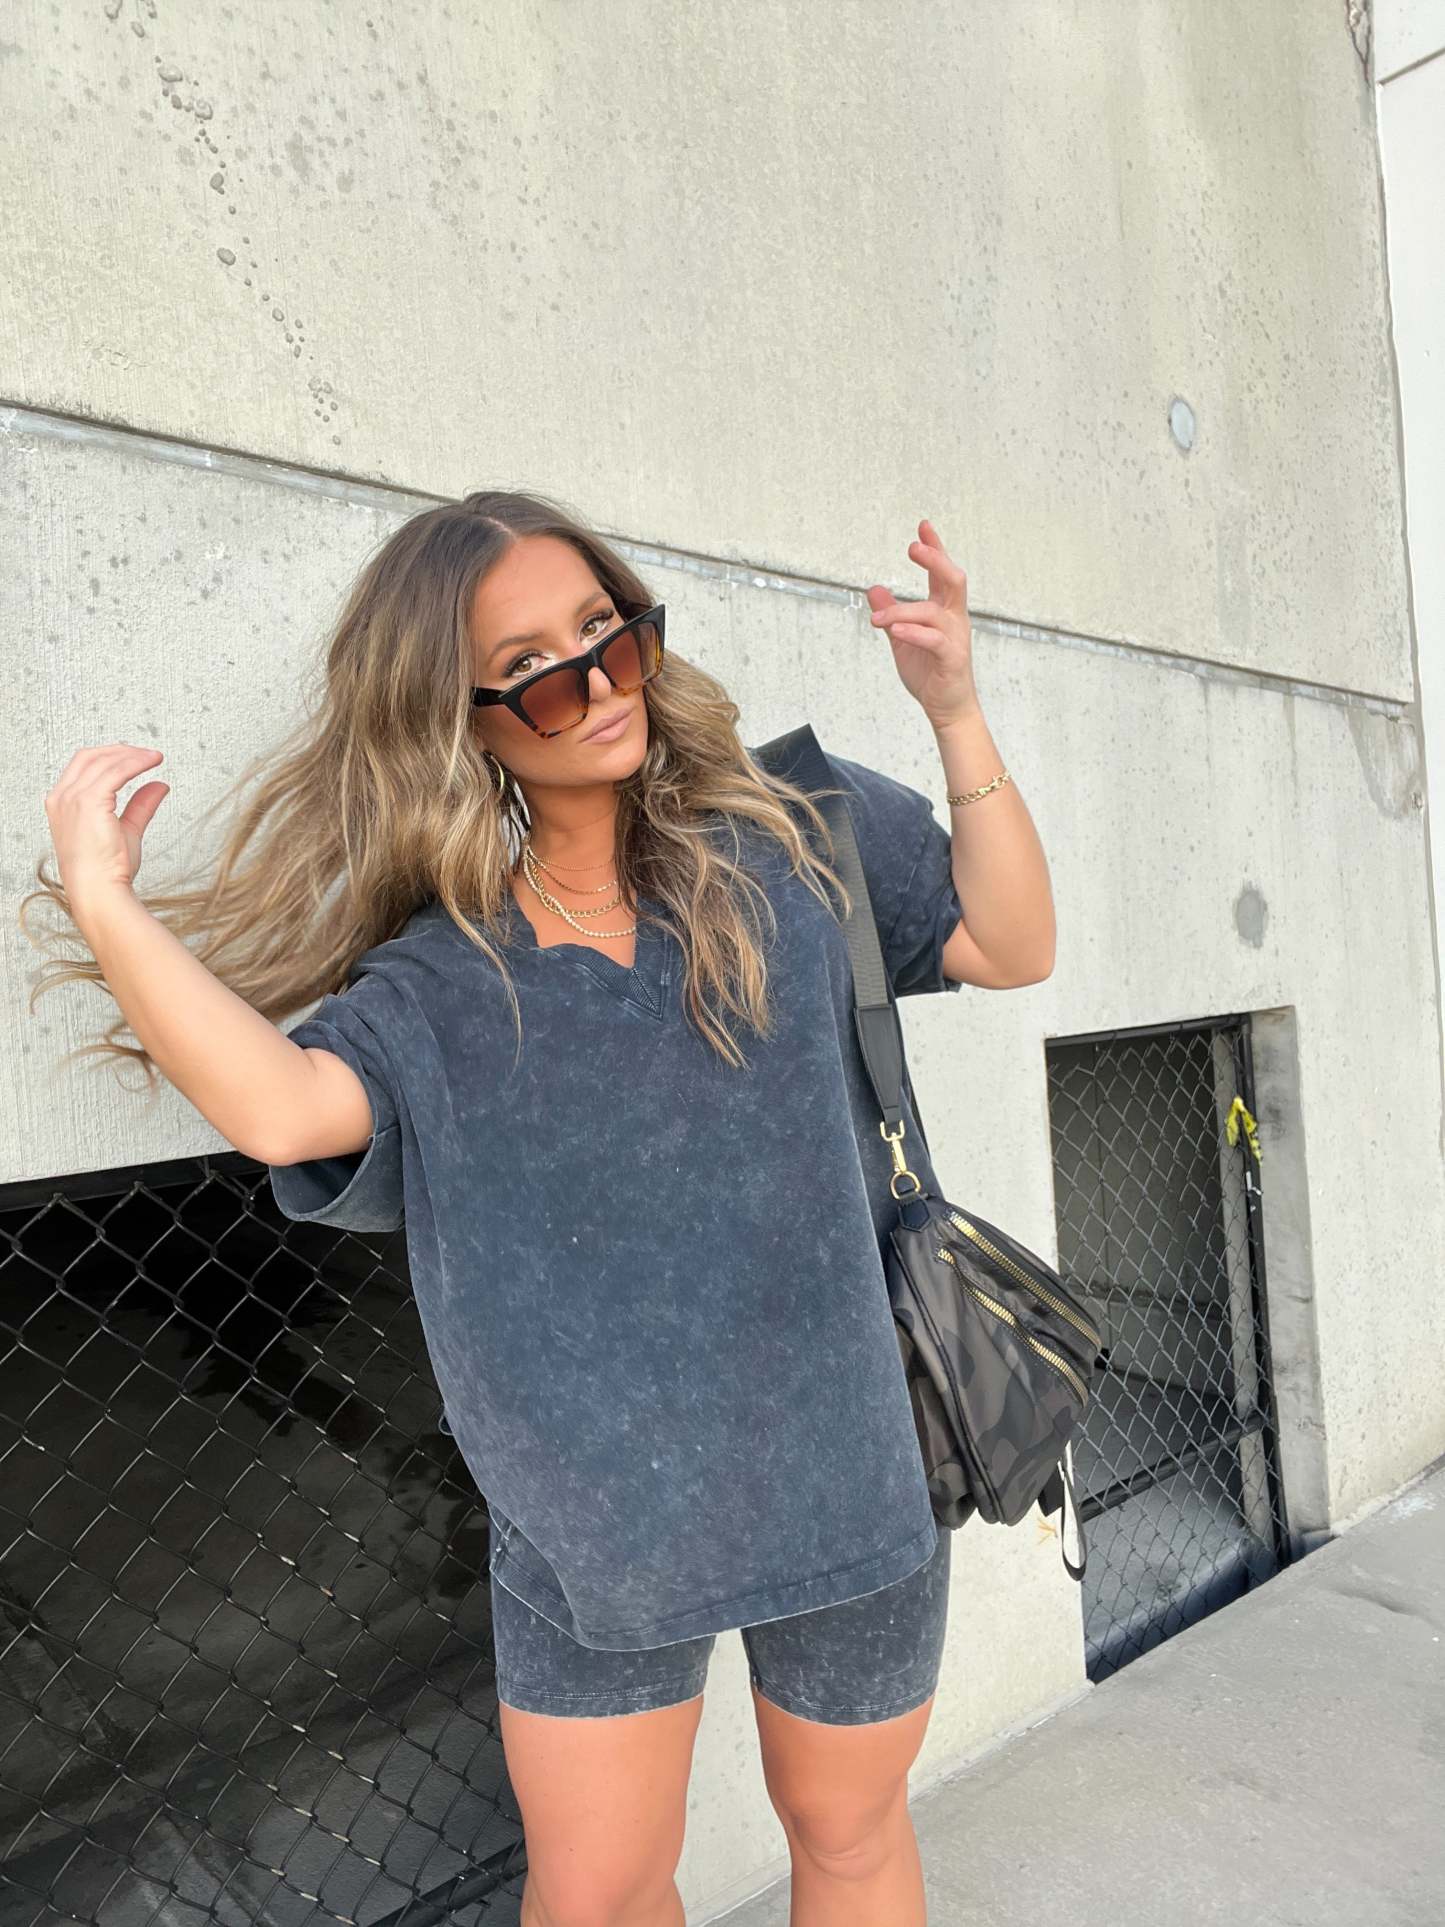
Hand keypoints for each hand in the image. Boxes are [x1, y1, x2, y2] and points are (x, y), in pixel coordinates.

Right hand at [45, 743, 169, 914]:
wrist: (99, 890)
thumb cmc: (107, 870)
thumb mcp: (126, 830)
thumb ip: (140, 806)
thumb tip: (160, 786)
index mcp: (62, 803)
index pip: (82, 766)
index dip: (109, 756)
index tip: (134, 756)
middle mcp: (62, 797)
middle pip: (90, 757)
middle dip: (120, 751)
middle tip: (147, 754)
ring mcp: (72, 798)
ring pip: (104, 762)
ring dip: (132, 755)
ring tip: (154, 757)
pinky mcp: (89, 801)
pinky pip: (115, 771)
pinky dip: (135, 762)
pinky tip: (151, 762)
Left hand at [864, 519, 979, 728]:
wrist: (947, 708)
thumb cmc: (929, 673)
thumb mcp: (902, 639)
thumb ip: (890, 613)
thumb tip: (872, 588)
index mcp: (944, 611)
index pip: (941, 573)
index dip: (934, 548)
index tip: (923, 526)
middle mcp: (954, 619)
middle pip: (952, 579)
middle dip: (935, 560)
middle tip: (913, 547)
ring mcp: (955, 638)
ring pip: (933, 612)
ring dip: (902, 610)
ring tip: (878, 618)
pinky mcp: (952, 659)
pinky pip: (934, 640)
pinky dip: (913, 633)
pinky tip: (895, 630)